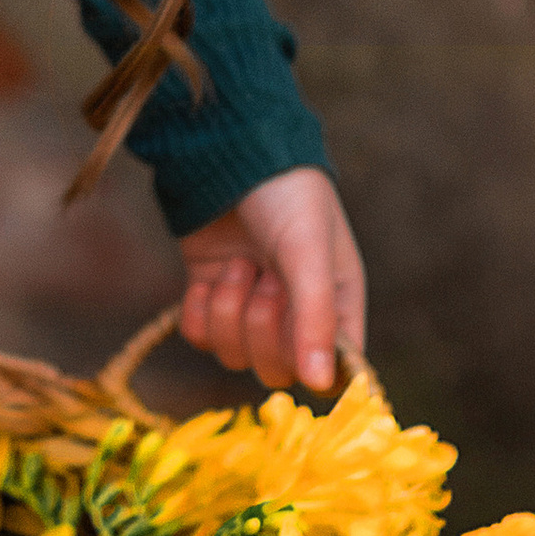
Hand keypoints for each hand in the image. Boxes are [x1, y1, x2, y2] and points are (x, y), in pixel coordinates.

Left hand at [175, 166, 365, 396]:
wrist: (231, 150)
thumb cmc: (286, 195)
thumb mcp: (308, 252)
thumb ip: (315, 317)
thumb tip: (320, 385)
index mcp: (336, 306)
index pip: (332, 373)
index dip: (310, 365)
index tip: (296, 339)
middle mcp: (294, 315)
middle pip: (275, 370)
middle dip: (261, 326)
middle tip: (262, 278)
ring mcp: (249, 307)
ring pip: (233, 355)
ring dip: (228, 310)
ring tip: (238, 264)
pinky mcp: (210, 295)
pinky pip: (198, 337)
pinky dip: (199, 311)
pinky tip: (207, 278)